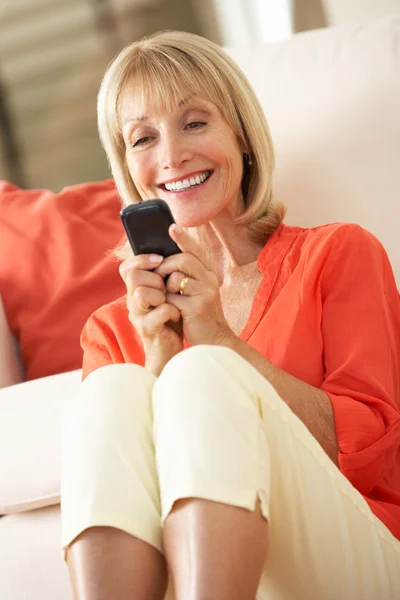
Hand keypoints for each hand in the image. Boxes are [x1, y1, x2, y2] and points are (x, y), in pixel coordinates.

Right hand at [119, 254, 182, 375]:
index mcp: (135, 290)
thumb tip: (173, 249)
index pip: (126, 267)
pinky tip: (176, 316)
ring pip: (141, 293)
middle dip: (155, 278)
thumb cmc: (170, 320)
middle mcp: (132, 301)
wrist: (170, 350)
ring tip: (170, 302)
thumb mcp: (166, 295)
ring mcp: (137, 316)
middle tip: (166, 289)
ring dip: (161, 295)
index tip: (159, 260)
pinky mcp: (147, 329)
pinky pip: (159, 311)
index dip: (141, 259)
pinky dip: (172, 311)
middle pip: (133, 276)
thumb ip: (163, 277)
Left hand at [154, 224, 235, 347]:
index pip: (196, 250)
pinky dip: (167, 303)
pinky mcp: (197, 308)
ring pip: (176, 278)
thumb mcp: (198, 292)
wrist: (214, 341)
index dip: (183, 238)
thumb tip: (165, 259)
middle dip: (165, 266)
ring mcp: (205, 293)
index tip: (171, 227)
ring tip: (169, 298)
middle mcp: (210, 280)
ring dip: (166, 288)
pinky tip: (172, 310)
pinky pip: (172, 297)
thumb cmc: (200, 315)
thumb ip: (188, 276)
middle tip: (158, 276)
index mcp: (209, 274)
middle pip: (183, 260)